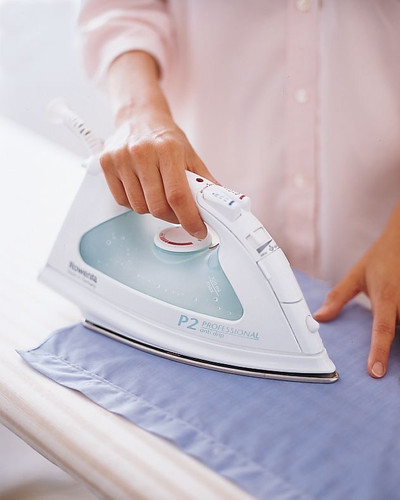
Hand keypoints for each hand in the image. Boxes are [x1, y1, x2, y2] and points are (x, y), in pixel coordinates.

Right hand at [100, 109, 216, 238]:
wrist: (139, 117)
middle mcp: (142, 152)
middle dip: (173, 217)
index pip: (178, 195)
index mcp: (168, 149)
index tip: (197, 229)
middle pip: (157, 206)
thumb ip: (205, 182)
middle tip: (179, 213)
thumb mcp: (190, 155)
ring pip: (139, 207)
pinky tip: (142, 191)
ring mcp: (121, 158)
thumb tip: (219, 205)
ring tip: (159, 195)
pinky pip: (123, 201)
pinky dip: (135, 203)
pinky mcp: (106, 164)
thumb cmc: (164, 137)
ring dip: (153, 210)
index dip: (189, 218)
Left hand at [314, 202, 399, 377]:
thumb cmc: (381, 258)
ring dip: (397, 325)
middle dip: (391, 339)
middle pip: (398, 333)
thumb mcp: (355, 275)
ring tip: (389, 315)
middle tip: (381, 344)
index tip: (377, 372)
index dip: (379, 352)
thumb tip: (319, 317)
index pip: (382, 329)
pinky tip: (395, 313)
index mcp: (385, 296)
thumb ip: (338, 298)